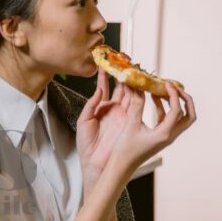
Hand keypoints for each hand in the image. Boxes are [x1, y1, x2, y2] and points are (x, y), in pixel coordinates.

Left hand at [77, 69, 127, 186]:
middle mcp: (116, 108)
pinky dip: (137, 92)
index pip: (106, 86)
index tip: (107, 60)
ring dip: (132, 79)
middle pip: (122, 86)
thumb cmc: (86, 144)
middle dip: (124, 72)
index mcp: (103, 107)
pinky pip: (135, 103)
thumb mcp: (84, 121)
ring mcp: (125, 113)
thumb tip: (98, 90)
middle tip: (126, 58)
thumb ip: (91, 104)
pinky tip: (137, 82)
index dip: (107, 73)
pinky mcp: (131, 120)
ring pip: (130, 92)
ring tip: (132, 66)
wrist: (95, 162)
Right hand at [105, 78, 195, 176]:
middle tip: (175, 88)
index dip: (173, 94)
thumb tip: (139, 88)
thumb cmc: (125, 150)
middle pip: (189, 116)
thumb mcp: (130, 126)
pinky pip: (167, 119)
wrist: (122, 166)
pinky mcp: (160, 136)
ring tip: (163, 89)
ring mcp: (166, 136)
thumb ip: (136, 106)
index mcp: (165, 134)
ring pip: (180, 118)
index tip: (166, 83)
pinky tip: (153, 98)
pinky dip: (164, 108)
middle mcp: (170, 136)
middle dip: (185, 100)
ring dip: (175, 103)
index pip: (177, 110)